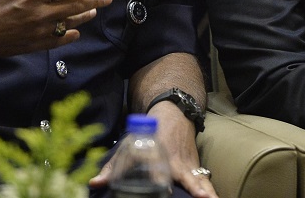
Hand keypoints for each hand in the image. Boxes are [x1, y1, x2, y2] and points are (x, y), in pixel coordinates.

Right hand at [0, 0, 111, 55]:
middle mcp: (40, 13)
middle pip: (75, 5)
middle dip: (94, 0)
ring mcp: (38, 31)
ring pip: (68, 23)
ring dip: (83, 17)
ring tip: (94, 12)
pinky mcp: (32, 44)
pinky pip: (57, 41)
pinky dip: (68, 36)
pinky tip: (75, 33)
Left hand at [90, 101, 217, 197]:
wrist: (174, 114)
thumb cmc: (148, 134)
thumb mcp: (128, 147)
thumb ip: (110, 168)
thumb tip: (94, 183)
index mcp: (158, 155)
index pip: (159, 169)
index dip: (161, 178)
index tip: (165, 188)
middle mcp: (175, 161)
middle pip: (186, 176)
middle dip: (194, 187)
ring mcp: (188, 164)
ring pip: (200, 179)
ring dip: (207, 191)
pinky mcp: (196, 167)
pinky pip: (205, 180)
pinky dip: (210, 190)